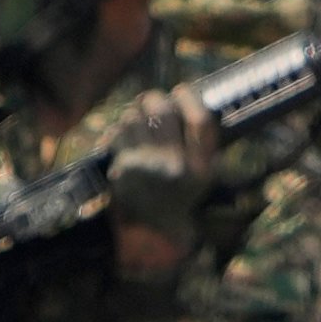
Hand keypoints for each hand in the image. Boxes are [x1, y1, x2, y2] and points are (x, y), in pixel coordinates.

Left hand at [105, 87, 216, 274]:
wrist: (155, 231)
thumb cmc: (181, 194)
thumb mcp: (202, 173)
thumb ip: (199, 141)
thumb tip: (180, 95)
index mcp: (200, 168)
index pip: (200, 122)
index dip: (190, 99)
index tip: (182, 90)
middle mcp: (175, 168)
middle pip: (163, 112)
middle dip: (156, 100)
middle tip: (154, 101)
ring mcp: (147, 168)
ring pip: (134, 118)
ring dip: (135, 115)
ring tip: (139, 122)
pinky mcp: (123, 170)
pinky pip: (118, 133)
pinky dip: (120, 131)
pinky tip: (125, 138)